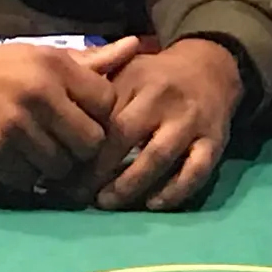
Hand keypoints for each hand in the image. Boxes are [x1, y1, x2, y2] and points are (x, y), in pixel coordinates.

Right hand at [0, 36, 140, 191]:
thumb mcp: (43, 56)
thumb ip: (91, 61)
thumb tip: (135, 47)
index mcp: (55, 66)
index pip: (107, 105)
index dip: (99, 117)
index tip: (83, 117)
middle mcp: (40, 95)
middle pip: (90, 143)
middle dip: (81, 148)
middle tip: (65, 142)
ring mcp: (16, 126)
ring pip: (61, 167)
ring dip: (53, 165)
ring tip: (38, 150)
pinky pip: (29, 181)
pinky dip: (26, 175)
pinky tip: (15, 157)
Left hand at [77, 38, 243, 211]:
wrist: (210, 66)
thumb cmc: (156, 75)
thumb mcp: (124, 68)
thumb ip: (94, 87)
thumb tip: (57, 116)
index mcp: (135, 79)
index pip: (102, 116)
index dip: (80, 146)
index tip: (61, 171)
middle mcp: (162, 99)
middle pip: (125, 136)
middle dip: (98, 169)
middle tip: (78, 193)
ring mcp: (190, 120)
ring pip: (158, 157)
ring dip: (130, 184)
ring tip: (106, 202)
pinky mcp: (214, 141)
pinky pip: (195, 171)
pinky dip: (174, 191)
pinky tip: (153, 204)